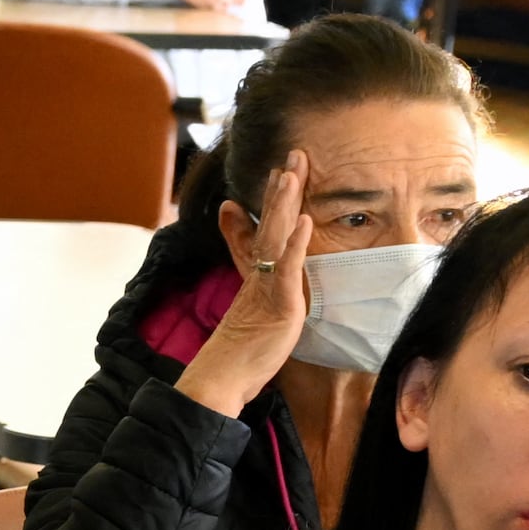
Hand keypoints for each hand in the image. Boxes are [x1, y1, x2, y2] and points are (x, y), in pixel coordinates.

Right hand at [178, 148, 310, 418]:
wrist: (224, 375)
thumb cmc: (242, 348)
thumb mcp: (253, 309)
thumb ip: (252, 291)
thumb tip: (245, 275)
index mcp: (259, 274)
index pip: (265, 228)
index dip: (273, 199)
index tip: (282, 170)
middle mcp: (261, 273)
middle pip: (271, 222)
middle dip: (283, 188)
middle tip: (293, 154)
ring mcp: (269, 285)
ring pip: (276, 236)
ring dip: (285, 203)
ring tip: (292, 174)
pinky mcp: (279, 302)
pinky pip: (287, 267)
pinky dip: (294, 241)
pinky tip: (303, 220)